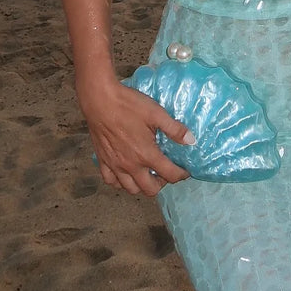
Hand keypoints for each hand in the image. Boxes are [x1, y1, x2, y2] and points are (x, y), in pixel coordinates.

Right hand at [76, 69, 192, 196]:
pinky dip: (120, 182)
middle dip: (162, 184)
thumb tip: (191, 141)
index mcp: (146, 154)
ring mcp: (115, 165)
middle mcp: (131, 165)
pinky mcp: (102, 161)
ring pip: (130, 189)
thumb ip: (174, 129)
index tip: (185, 171)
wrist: (100, 100)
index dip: (181, 175)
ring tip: (147, 173)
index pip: (169, 175)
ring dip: (141, 185)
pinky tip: (125, 173)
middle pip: (150, 189)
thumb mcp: (156, 113)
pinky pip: (111, 181)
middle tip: (165, 172)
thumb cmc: (128, 105)